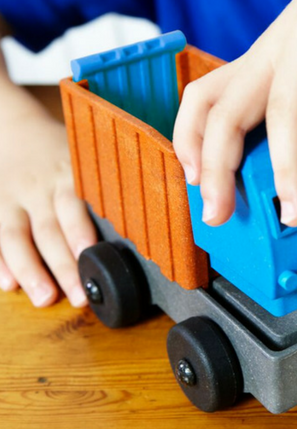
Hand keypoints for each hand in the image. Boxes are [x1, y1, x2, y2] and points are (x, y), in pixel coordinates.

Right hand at [0, 79, 96, 306]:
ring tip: (45, 299)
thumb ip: (108, 181)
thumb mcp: (86, 156)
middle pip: (50, 230)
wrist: (14, 129)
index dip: (81, 230)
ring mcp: (13, 200)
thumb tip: (151, 210)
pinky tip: (8, 285)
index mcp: (67, 174)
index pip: (75, 204)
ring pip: (17, 237)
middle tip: (80, 295)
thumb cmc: (61, 151)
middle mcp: (39, 188)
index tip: (91, 253)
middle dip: (64, 265)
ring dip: (31, 270)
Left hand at [174, 0, 296, 226]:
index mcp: (264, 68)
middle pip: (224, 113)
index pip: (206, 103)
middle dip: (216, 169)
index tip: (197, 186)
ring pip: (279, 106)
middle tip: (219, 215)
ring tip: (296, 210)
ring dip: (286, 166)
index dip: (190, 142)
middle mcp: (273, 56)